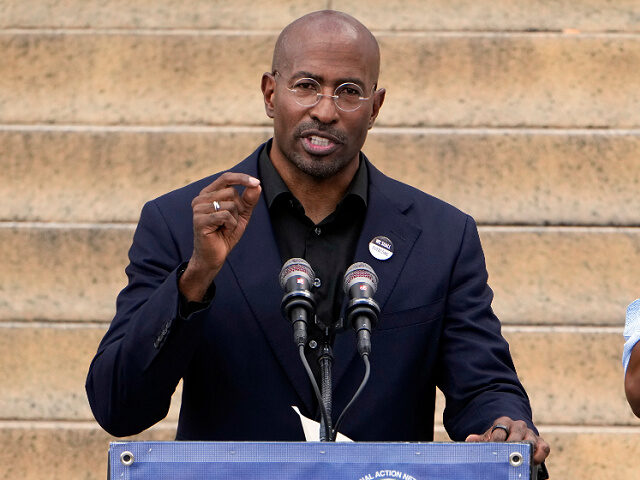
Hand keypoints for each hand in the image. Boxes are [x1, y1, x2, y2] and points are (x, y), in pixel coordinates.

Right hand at [179, 172, 260, 300]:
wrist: (214, 256)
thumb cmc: (226, 234)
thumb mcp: (241, 215)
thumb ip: (248, 200)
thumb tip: (257, 185)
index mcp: (209, 193)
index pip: (226, 177)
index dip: (242, 178)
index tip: (257, 182)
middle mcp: (201, 198)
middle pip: (231, 192)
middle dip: (239, 208)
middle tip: (231, 222)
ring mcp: (198, 208)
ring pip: (230, 204)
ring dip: (235, 219)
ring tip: (225, 227)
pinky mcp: (199, 220)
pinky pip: (225, 216)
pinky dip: (230, 225)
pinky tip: (223, 231)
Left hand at [465, 416, 549, 464]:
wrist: (514, 433)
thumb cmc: (500, 437)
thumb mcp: (490, 436)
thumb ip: (480, 438)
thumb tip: (470, 440)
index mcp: (503, 422)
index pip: (499, 432)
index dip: (495, 442)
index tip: (491, 451)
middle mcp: (518, 426)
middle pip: (515, 436)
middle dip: (510, 447)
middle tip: (505, 458)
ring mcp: (530, 433)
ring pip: (529, 441)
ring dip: (524, 452)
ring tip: (518, 462)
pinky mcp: (541, 442)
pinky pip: (543, 447)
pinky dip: (540, 455)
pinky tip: (533, 462)